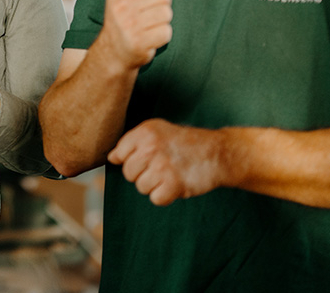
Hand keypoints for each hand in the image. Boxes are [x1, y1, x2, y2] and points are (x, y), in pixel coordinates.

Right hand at [97, 0, 173, 70]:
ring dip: (163, 20)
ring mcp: (128, 24)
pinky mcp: (138, 42)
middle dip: (162, 3)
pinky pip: (166, 32)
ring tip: (149, 24)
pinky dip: (162, 35)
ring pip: (166, 13)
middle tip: (149, 12)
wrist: (112, 50)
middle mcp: (120, 4)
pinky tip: (150, 36)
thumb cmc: (124, 16)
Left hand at [108, 119, 225, 205]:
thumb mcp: (157, 130)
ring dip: (155, 186)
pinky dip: (166, 196)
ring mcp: (161, 167)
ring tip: (170, 174)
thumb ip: (132, 142)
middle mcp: (150, 148)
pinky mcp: (173, 185)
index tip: (148, 158)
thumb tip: (111, 158)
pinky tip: (176, 184)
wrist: (217, 153)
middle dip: (143, 174)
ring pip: (141, 187)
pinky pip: (155, 199)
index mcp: (144, 132)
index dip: (132, 160)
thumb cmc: (184, 143)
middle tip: (162, 167)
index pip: (119, 154)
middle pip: (128, 173)